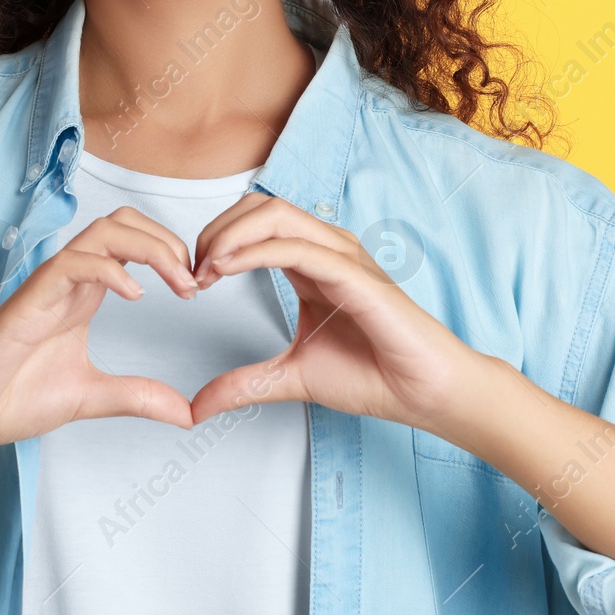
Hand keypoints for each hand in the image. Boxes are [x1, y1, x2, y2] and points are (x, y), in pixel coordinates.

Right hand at [0, 207, 198, 456]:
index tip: (199, 290)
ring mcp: (49, 286)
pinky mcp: (30, 299)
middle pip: (125, 223)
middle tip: (195, 283)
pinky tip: (135, 297)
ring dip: (151, 248)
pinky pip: (74, 263)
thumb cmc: (10, 399)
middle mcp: (69, 281)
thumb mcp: (93, 398)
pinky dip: (111, 270)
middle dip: (168, 241)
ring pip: (105, 231)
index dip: (173, 256)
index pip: (133, 244)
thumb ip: (138, 398)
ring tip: (178, 284)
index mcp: (84, 296)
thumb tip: (188, 413)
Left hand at [189, 193, 484, 432]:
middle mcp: (328, 251)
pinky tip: (227, 270)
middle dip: (216, 231)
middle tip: (192, 274)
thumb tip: (197, 407)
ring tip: (205, 269)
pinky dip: (256, 252)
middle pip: (259, 207)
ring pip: (276, 215)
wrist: (423, 393)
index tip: (193, 282)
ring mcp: (344, 258)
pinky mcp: (357, 276)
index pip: (255, 224)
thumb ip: (243, 385)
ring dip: (230, 235)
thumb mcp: (290, 379)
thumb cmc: (373, 376)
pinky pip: (300, 248)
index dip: (216, 242)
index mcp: (312, 264)